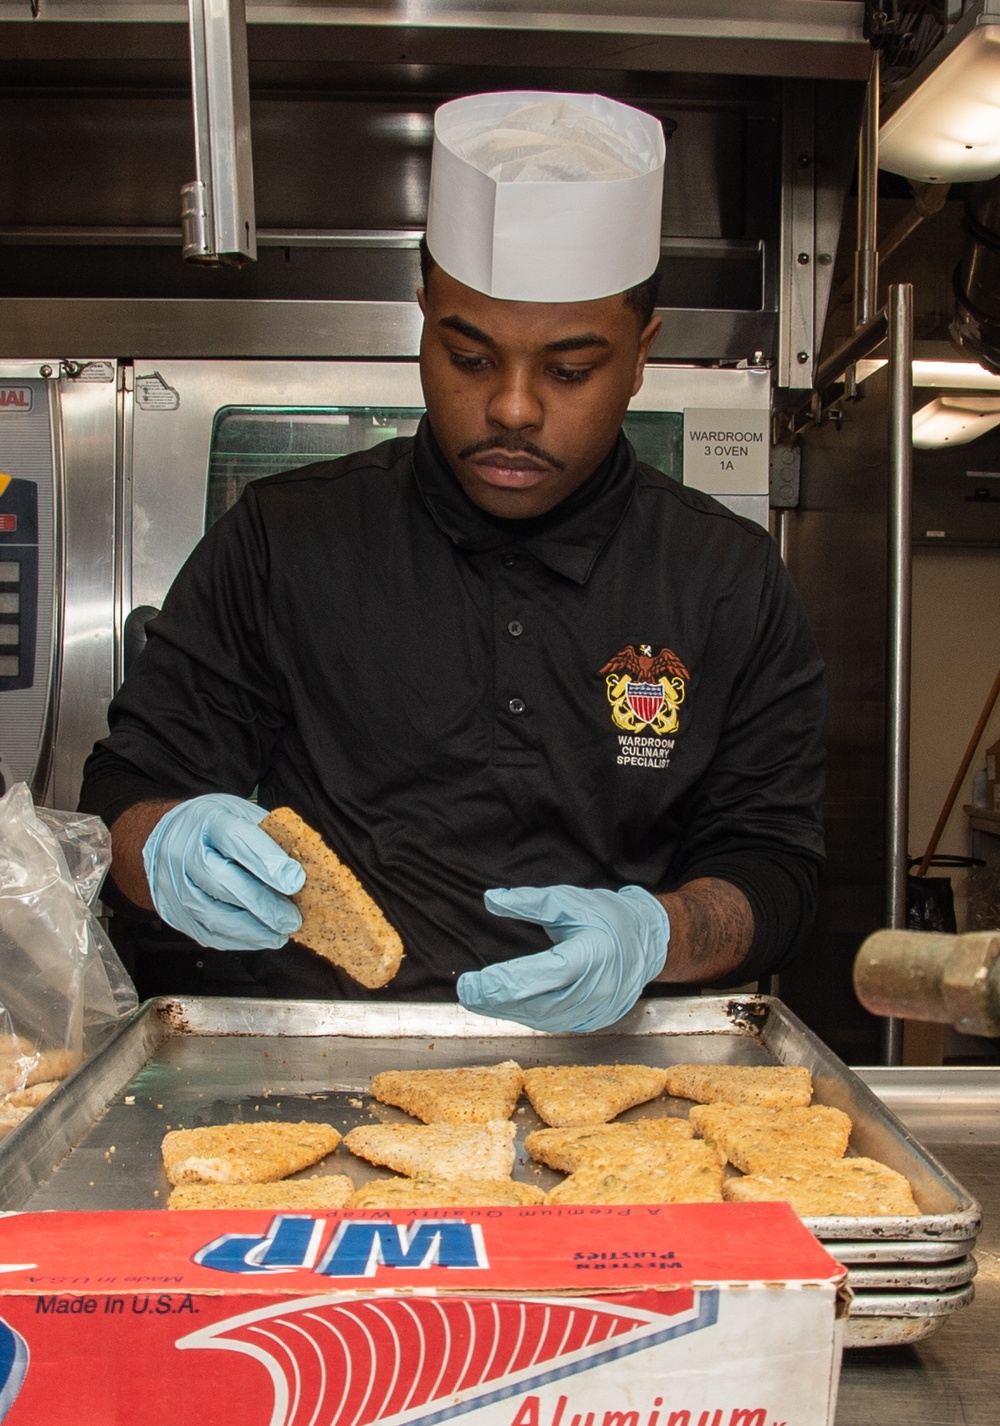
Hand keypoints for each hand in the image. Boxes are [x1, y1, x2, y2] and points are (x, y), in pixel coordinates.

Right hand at [142, 794, 304, 950]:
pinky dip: (237, 939)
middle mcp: (184, 851)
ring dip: (251, 929)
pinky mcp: (173, 911)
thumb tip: (302, 866)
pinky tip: (259, 937)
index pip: (236, 839)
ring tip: (279, 933)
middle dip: (262, 903)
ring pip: (212, 913)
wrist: (169, 835)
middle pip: (222, 880)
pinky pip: (205, 932)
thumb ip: (268, 837)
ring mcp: (174, 883)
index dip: (267, 861)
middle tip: (291, 918)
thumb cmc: (213, 826)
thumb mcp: (241, 814)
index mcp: (208, 820)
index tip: (295, 881)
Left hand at [457, 884, 669, 1032]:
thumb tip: (491, 899)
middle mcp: (599, 988)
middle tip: (467, 991)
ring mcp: (599, 1009)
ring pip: (545, 1018)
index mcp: (594, 953)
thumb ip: (530, 902)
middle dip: (498, 1001)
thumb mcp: (569, 900)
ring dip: (508, 1011)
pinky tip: (505, 1006)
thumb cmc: (607, 916)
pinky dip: (527, 1015)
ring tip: (478, 998)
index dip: (505, 981)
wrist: (649, 940)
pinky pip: (554, 1022)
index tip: (473, 980)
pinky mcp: (594, 1020)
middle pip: (540, 1003)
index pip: (544, 973)